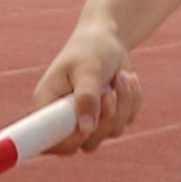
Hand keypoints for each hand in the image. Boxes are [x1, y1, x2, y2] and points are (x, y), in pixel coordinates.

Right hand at [35, 24, 141, 151]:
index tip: (86, 127)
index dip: (67, 142)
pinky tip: (128, 80)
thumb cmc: (91, 49)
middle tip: (110, 94)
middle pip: (85, 142)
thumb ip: (86, 98)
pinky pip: (125, 122)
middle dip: (105, 120)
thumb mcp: (87, 69)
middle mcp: (64, 117)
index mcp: (48, 105)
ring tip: (123, 77)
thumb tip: (86, 128)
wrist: (108, 39)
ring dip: (123, 106)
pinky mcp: (107, 117)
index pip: (48, 141)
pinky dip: (132, 102)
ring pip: (109, 133)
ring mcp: (87, 119)